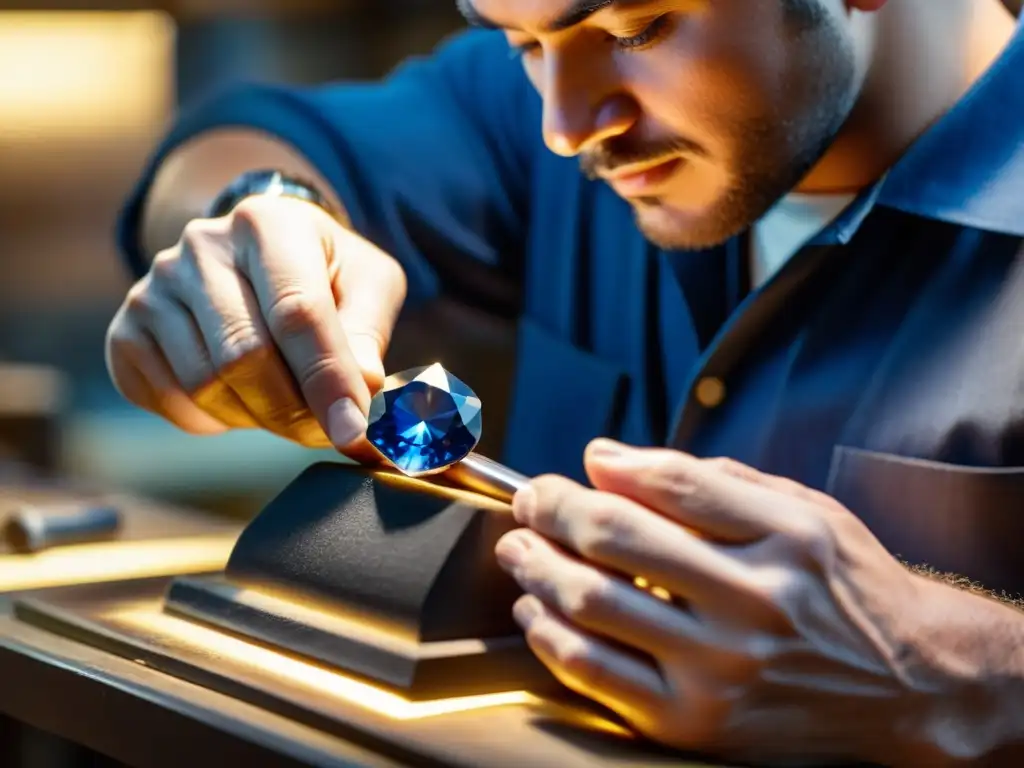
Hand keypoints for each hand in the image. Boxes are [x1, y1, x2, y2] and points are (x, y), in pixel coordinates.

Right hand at [106, 195, 405, 455]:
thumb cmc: (324, 273)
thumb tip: (359, 395)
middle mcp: (199, 247)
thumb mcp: (367, 284)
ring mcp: (152, 289)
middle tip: (328, 433)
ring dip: (257, 417)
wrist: (257, 256)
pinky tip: (241, 398)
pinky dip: (215, 421)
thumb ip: (367, 336)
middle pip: (243, 356)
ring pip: (205, 386)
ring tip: (286, 404)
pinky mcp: (126, 333)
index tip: (354, 432)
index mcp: (267, 223)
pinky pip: (172, 402)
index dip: (327, 380)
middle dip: (293, 411)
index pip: (296, 312)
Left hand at [495, 440, 947, 765]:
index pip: (669, 483)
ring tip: (517, 549)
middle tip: (529, 500)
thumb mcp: (805, 512)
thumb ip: (707, 481)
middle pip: (616, 537)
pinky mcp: (697, 723)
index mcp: (785, 538)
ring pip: (592, 604)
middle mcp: (754, 602)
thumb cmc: (848, 588)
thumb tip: (605, 458)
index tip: (571, 467)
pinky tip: (535, 612)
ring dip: (536, 567)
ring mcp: (721, 670)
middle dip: (551, 508)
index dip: (601, 469)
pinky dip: (550, 637)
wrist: (910, 687)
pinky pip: (596, 676)